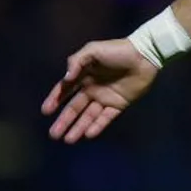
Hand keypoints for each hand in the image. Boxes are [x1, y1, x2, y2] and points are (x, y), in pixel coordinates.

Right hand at [42, 38, 159, 142]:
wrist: (145, 55)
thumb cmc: (118, 50)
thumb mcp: (93, 49)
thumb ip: (76, 61)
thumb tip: (66, 78)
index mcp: (84, 75)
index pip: (65, 90)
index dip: (55, 100)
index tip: (46, 111)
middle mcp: (92, 88)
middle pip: (75, 108)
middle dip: (64, 121)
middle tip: (53, 135)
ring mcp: (105, 97)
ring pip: (88, 116)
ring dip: (78, 128)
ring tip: (68, 140)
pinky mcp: (119, 104)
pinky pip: (106, 117)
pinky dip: (97, 126)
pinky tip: (88, 134)